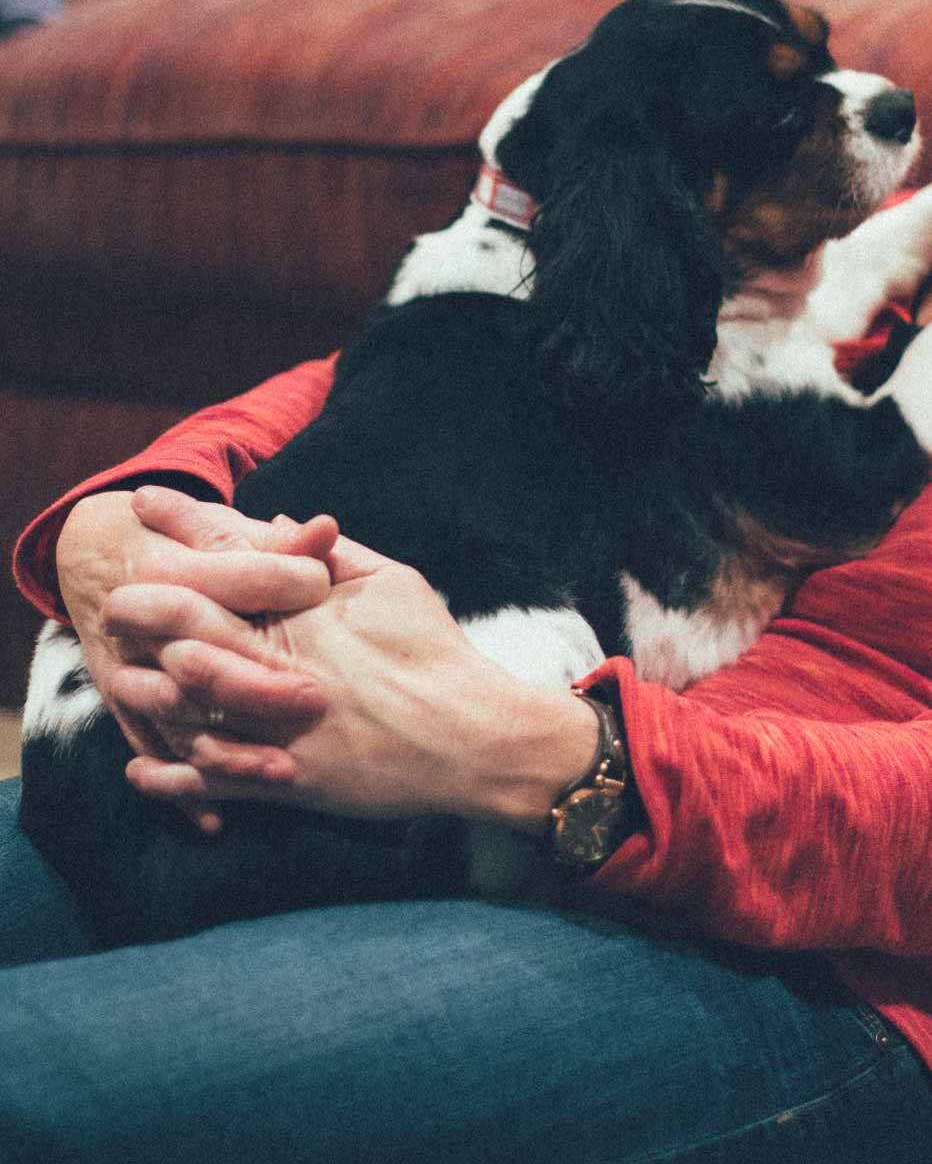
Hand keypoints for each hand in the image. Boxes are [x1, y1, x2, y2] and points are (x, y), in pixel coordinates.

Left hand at [105, 497, 600, 831]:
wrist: (472, 737)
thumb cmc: (436, 653)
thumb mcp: (393, 582)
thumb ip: (334, 554)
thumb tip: (284, 525)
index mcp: (308, 608)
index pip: (231, 553)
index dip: (183, 524)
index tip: (144, 502)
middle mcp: (284, 660)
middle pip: (190, 620)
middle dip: (143, 601)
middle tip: (110, 592)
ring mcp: (279, 722)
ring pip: (186, 702)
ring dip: (144, 687)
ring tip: (117, 674)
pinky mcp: (286, 778)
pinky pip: (211, 779)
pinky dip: (171, 776)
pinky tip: (140, 767)